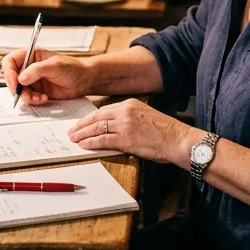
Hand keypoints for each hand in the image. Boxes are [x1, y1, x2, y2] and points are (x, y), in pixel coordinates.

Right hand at [3, 48, 92, 103]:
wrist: (84, 81)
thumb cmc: (73, 68)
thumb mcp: (55, 66)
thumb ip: (37, 70)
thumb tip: (21, 78)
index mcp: (31, 55)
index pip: (10, 61)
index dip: (8, 72)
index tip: (15, 82)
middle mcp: (29, 67)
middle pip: (11, 78)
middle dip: (17, 88)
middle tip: (25, 94)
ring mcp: (32, 80)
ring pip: (18, 90)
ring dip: (26, 96)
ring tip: (39, 98)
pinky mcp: (37, 91)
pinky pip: (27, 98)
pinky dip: (33, 100)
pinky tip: (43, 99)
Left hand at [68, 99, 196, 164]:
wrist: (178, 139)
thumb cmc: (166, 132)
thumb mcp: (146, 117)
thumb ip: (129, 119)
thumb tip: (114, 130)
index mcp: (130, 104)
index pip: (103, 110)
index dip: (89, 118)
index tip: (81, 124)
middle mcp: (125, 111)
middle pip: (96, 117)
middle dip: (81, 125)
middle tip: (71, 132)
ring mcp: (125, 124)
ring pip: (96, 128)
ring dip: (82, 134)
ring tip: (74, 140)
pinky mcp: (126, 138)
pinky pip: (102, 140)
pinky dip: (91, 143)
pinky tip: (84, 145)